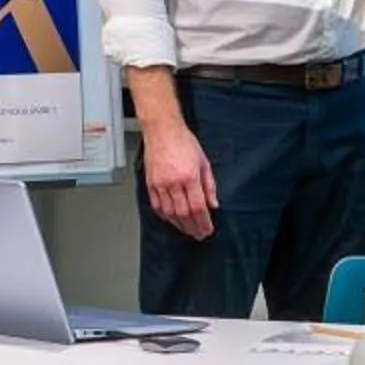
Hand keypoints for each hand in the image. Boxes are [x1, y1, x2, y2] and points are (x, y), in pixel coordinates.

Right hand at [140, 118, 217, 240]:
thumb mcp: (203, 162)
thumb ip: (209, 185)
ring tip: (187, 230)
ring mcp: (160, 184)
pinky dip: (165, 216)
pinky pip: (157, 205)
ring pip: (170, 213)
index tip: (207, 229)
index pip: (198, 207)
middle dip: (193, 227)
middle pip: (184, 214)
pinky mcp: (151, 183)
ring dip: (179, 225)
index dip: (204, 222)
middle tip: (199, 234)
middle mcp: (174, 182)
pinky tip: (171, 219)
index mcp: (189, 176)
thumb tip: (213, 203)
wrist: (162, 130)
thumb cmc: (183, 141)